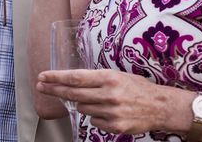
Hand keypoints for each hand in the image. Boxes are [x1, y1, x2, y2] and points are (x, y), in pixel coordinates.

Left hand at [37, 69, 171, 134]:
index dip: (56, 77)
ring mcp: (111, 112)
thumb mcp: (117, 75)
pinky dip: (95, 116)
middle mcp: (108, 94)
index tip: (42, 76)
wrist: (160, 107)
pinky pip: (93, 121)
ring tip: (97, 99)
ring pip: (82, 108)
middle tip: (41, 86)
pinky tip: (106, 111)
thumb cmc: (137, 87)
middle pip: (72, 93)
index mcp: (108, 77)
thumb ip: (95, 79)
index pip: (75, 77)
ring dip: (82, 103)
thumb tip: (71, 81)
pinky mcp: (114, 126)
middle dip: (54, 89)